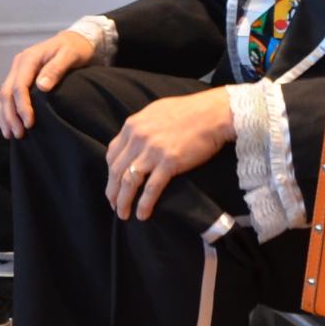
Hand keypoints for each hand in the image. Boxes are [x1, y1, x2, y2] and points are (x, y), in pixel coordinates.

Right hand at [0, 29, 94, 138]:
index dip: (22, 107)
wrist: (74, 40)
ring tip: (11, 135)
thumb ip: (55, 70)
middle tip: (19, 134)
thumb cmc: (74, 48)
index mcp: (28, 59)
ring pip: (3, 96)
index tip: (29, 124)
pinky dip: (6, 111)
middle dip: (11, 116)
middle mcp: (18, 64)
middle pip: (7, 93)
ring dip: (5, 116)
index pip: (19, 86)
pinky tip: (8, 125)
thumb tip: (41, 87)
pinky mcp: (19, 78)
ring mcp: (17, 71)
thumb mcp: (69, 56)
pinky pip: (7, 96)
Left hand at [104, 88, 235, 221]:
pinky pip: (151, 188)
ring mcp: (153, 150)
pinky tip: (142, 214)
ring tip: (123, 214)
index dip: (110, 174)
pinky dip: (144, 203)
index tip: (113, 186)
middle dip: (113, 192)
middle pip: (116, 170)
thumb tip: (133, 142)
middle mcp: (138, 137)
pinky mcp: (169, 162)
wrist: (214, 113)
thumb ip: (141, 128)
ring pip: (129, 181)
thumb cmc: (189, 111)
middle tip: (114, 205)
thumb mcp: (156, 113)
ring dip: (123, 201)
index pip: (112, 155)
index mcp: (133, 125)